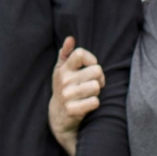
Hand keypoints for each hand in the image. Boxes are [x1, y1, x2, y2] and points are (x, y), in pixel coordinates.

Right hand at [49, 36, 104, 154]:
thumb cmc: (64, 89)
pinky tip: (87, 105)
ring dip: (96, 92)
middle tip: (93, 84)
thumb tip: (70, 38)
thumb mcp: (61, 71)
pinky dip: (94, 104)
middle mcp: (64, 80)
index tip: (91, 68)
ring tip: (89, 94)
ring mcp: (67, 95)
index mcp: (63, 69)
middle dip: (99, 78)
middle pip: (96, 71)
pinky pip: (94, 102)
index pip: (81, 53)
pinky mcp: (72, 110)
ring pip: (96, 86)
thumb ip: (66, 54)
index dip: (92, 60)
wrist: (57, 117)